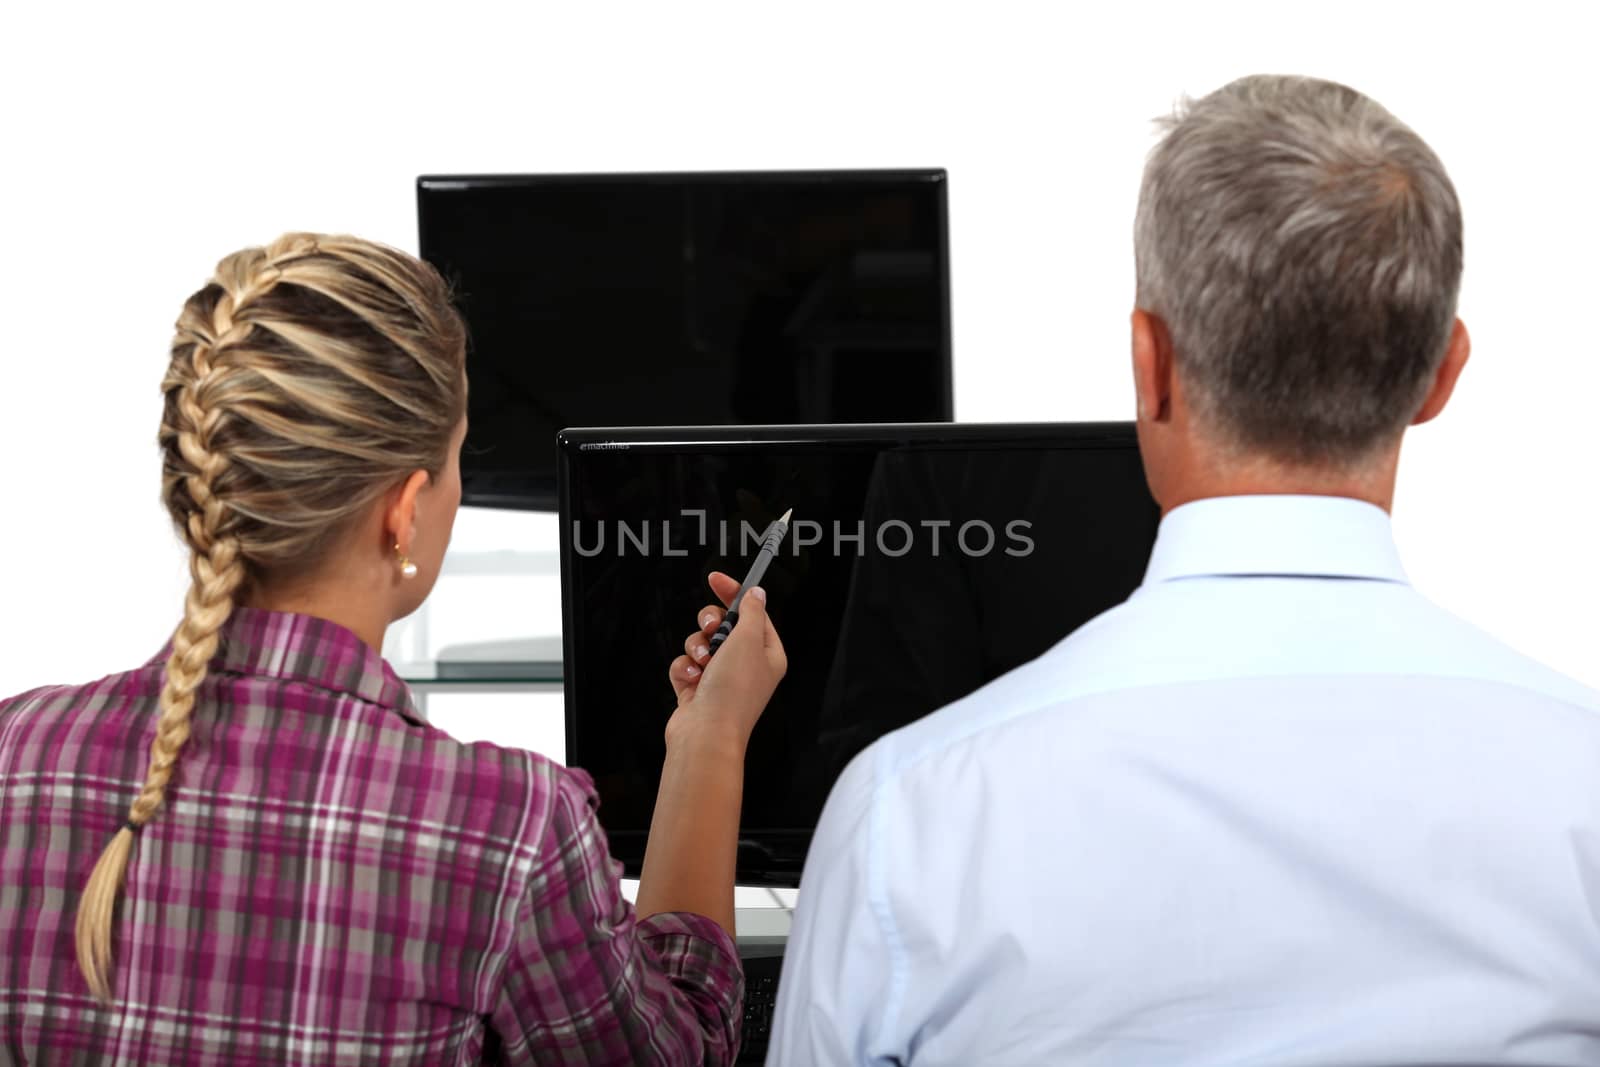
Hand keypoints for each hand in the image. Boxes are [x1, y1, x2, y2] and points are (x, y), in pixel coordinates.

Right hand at [667, 571, 786, 749]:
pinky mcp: (696, 689)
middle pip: (723, 625)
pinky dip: (684, 669)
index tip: (716, 578)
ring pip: (700, 643)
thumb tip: (756, 594)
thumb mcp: (748, 640)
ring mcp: (720, 678)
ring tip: (702, 664)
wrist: (706, 734)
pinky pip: (685, 664)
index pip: (753, 613)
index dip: (735, 593)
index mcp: (767, 654)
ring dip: (696, 648)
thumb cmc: (733, 691)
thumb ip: (751, 612)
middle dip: (711, 623)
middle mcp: (745, 666)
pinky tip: (690, 681)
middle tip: (712, 629)